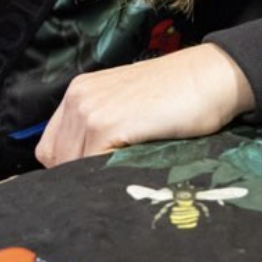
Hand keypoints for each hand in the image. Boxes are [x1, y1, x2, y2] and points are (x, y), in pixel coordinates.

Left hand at [35, 44, 254, 167]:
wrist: (210, 76)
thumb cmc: (178, 94)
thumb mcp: (128, 105)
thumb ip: (103, 128)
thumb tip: (84, 169)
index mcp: (79, 91)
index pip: (51, 146)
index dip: (69, 166)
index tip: (91, 179)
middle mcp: (78, 97)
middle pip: (56, 159)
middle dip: (77, 177)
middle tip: (109, 185)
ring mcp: (90, 110)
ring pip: (70, 166)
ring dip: (92, 179)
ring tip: (120, 180)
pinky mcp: (107, 124)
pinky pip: (90, 166)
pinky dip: (105, 177)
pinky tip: (128, 174)